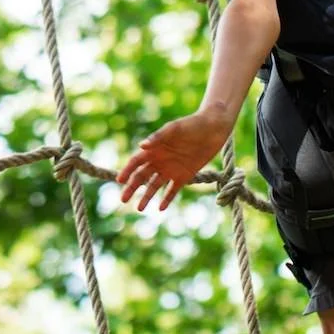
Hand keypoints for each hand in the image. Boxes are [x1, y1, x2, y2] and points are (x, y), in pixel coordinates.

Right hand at [118, 109, 233, 210]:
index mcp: (154, 148)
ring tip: (139, 209)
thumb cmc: (192, 124)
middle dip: (132, 188)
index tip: (119, 180)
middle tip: (123, 200)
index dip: (127, 171)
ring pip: (154, 185)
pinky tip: (160, 208)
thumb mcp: (174, 129)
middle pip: (141, 176)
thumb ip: (158, 137)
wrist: (213, 128)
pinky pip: (173, 190)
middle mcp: (160, 160)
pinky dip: (167, 199)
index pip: (136, 162)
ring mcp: (171, 169)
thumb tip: (141, 146)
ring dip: (146, 196)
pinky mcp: (184, 176)